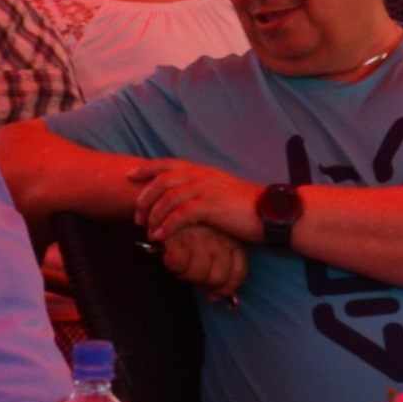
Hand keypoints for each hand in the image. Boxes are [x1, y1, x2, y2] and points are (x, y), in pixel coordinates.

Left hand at [133, 159, 264, 246]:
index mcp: (204, 171)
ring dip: (154, 215)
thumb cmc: (247, 208)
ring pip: (169, 197)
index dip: (147, 168)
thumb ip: (202, 192)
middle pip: (162, 180)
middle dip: (145, 198)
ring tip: (148, 231)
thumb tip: (185, 201)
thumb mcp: (221, 193)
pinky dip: (167, 226)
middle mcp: (203, 176)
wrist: (272, 213)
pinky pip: (181, 214)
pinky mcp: (211, 206)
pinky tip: (161, 238)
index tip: (130, 175)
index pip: (169, 163)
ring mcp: (207, 189)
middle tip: (137, 216)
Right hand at [157, 225, 249, 301]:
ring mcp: (200, 237)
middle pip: (216, 278)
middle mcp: (219, 239)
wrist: (169, 195)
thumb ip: (220, 260)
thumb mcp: (215, 235)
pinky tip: (169, 252)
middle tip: (191, 271)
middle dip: (201, 281)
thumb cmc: (191, 221)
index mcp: (232, 238)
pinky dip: (171, 262)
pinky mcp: (179, 235)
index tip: (213, 295)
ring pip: (196, 275)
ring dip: (184, 273)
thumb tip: (215, 294)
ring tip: (180, 259)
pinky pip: (176, 265)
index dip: (226, 289)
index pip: (238, 272)